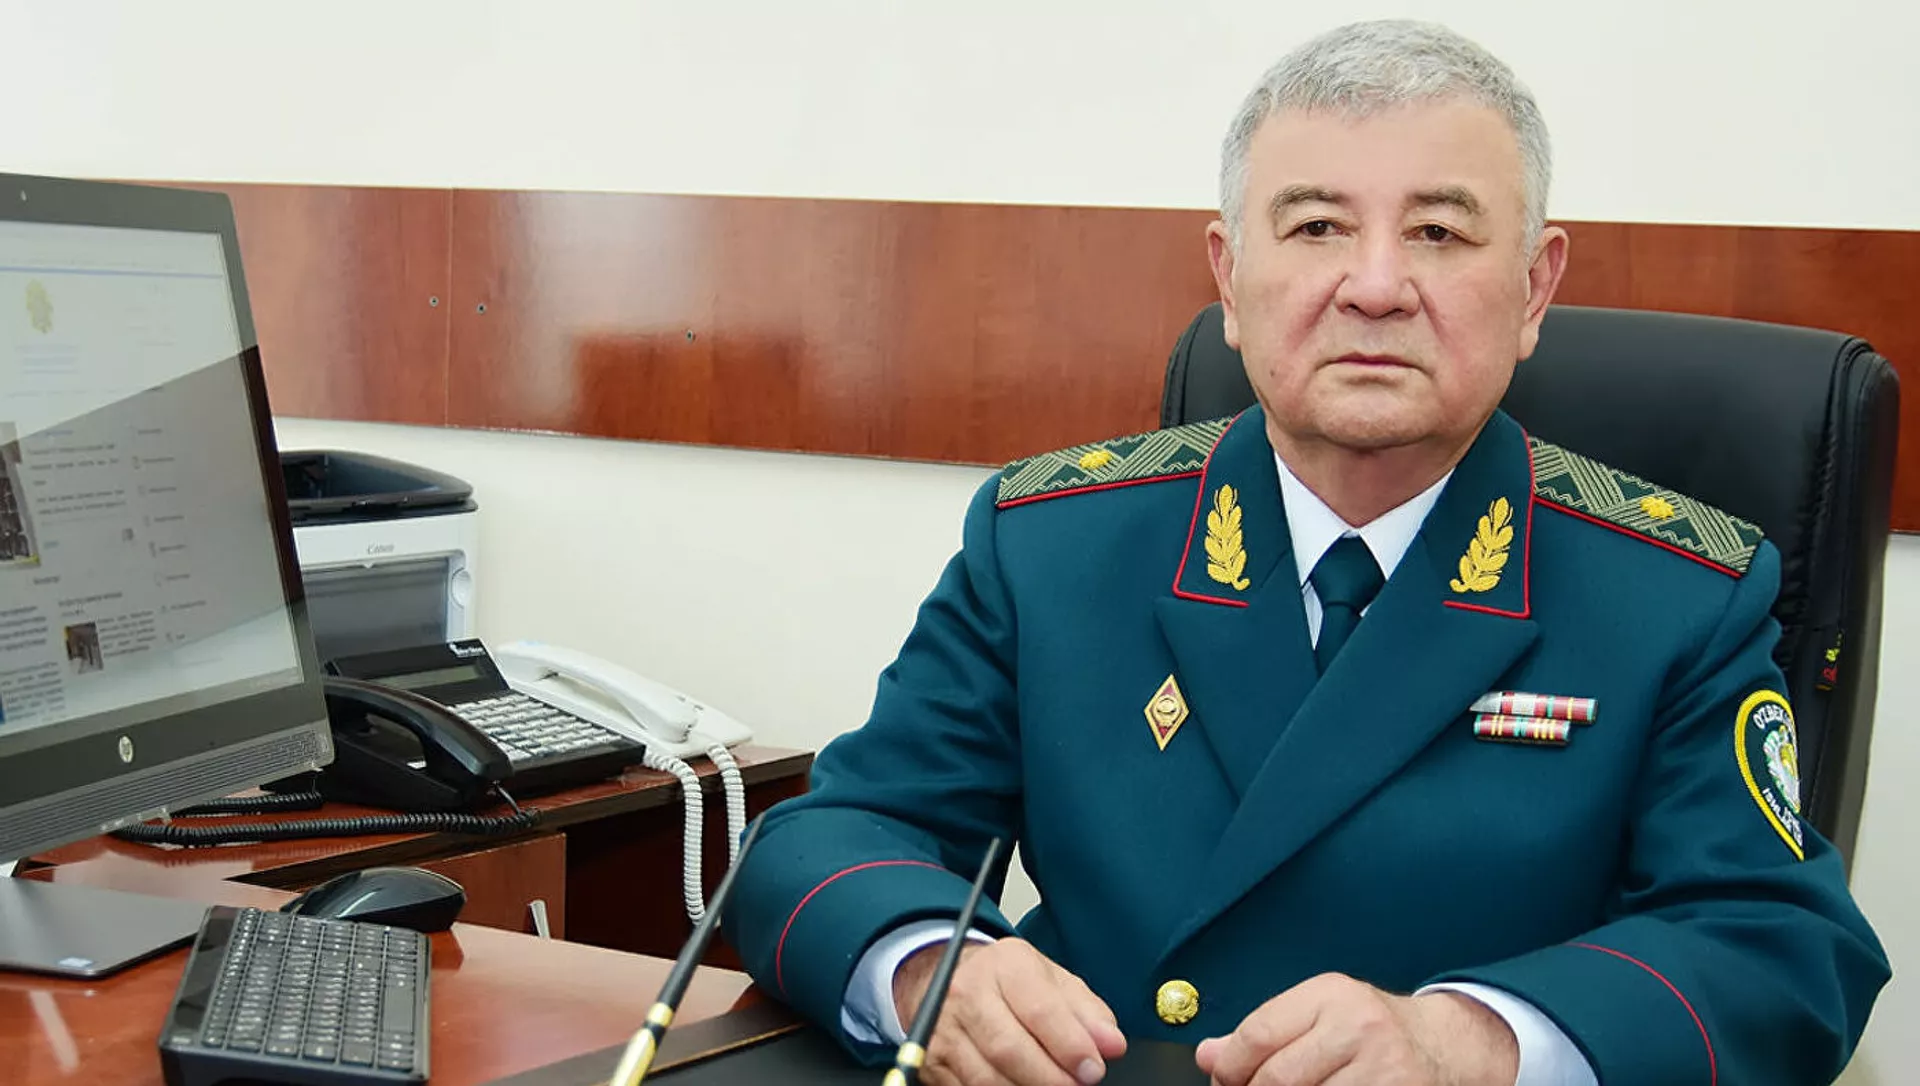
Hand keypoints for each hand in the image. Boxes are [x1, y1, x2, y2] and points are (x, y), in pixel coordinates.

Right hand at [893, 937, 1126, 1085]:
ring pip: (986, 1076)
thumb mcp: (1053, 982)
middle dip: (1050, 1077)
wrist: (950, 978)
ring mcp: (945, 1027)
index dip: (1070, 1045)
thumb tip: (1111, 1044)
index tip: (1093, 1068)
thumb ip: (1087, 1013)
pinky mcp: (933, 1058)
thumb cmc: (1009, 983)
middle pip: (1009, 1048)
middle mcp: (968, 992)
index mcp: (1006, 964)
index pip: (1039, 1009)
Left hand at [1193, 974, 1516, 1085]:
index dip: (1230, 1067)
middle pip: (1278, 1078)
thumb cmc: (1372, 1031)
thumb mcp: (1320, 1014)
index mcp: (1331, 995)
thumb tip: (1208, 1053)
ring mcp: (1383, 1069)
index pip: (1259, 1034)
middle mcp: (1358, 1027)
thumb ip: (1263, 1033)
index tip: (1223, 1079)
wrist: (1446, 1046)